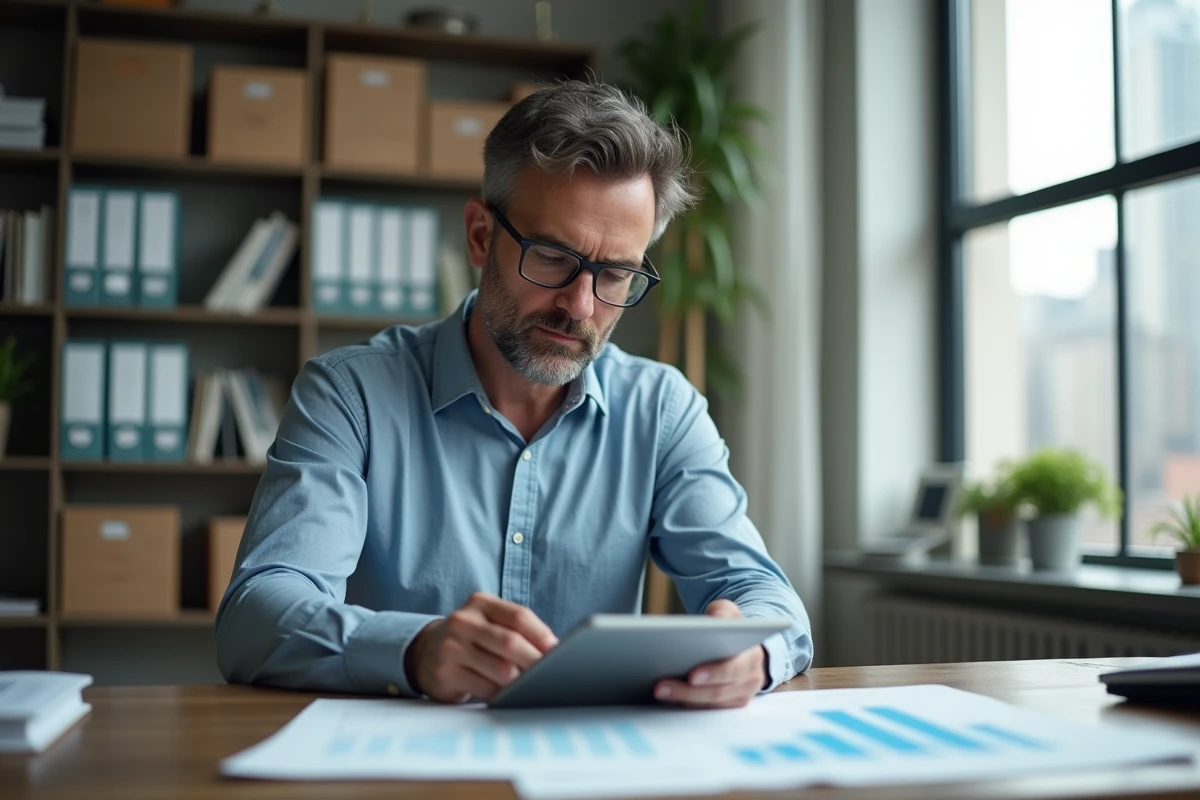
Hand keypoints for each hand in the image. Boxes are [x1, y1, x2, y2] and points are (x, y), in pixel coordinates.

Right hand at [404, 592, 558, 702]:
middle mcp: (463, 621)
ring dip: (521, 681)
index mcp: (480, 603)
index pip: (518, 616)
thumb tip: (553, 650)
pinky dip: (503, 695)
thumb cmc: (472, 638)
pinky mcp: (445, 673)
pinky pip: (485, 689)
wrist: (426, 652)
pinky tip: (508, 694)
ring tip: (532, 685)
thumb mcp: (489, 622)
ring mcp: (451, 647)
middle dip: (535, 661)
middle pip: (510, 642)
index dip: (542, 635)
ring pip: (500, 670)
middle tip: (551, 673)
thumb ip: (517, 629)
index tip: (558, 651)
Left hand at [653, 599, 766, 708]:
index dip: (713, 674)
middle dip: (687, 690)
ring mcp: (739, 697)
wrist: (746, 650)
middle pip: (716, 692)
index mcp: (752, 657)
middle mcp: (749, 681)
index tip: (691, 675)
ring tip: (658, 691)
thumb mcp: (730, 614)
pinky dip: (684, 704)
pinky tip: (666, 697)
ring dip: (681, 699)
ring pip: (708, 704)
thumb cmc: (733, 630)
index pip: (733, 669)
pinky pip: (704, 710)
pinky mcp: (727, 706)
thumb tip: (714, 619)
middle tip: (660, 686)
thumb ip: (723, 612)